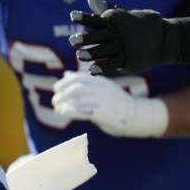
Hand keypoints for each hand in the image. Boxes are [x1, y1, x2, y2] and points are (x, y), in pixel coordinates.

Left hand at [52, 72, 167, 137]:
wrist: (134, 115)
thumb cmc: (114, 102)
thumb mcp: (100, 87)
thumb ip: (84, 82)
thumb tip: (66, 74)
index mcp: (101, 82)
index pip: (79, 78)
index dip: (65, 82)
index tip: (56, 89)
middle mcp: (103, 90)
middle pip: (77, 89)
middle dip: (62, 94)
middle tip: (55, 101)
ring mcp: (104, 102)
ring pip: (78, 100)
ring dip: (64, 104)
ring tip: (58, 109)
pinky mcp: (104, 114)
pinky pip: (83, 112)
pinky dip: (71, 111)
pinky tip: (64, 113)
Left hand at [69, 0, 179, 74]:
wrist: (162, 38)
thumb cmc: (134, 24)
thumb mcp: (120, 13)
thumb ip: (101, 6)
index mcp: (113, 21)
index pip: (96, 19)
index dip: (84, 17)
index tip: (72, 16)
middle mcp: (117, 33)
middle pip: (98, 36)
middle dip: (85, 38)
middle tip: (72, 40)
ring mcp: (123, 47)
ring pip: (103, 51)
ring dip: (91, 53)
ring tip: (79, 55)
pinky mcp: (127, 60)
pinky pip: (112, 64)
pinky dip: (102, 67)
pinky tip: (91, 70)